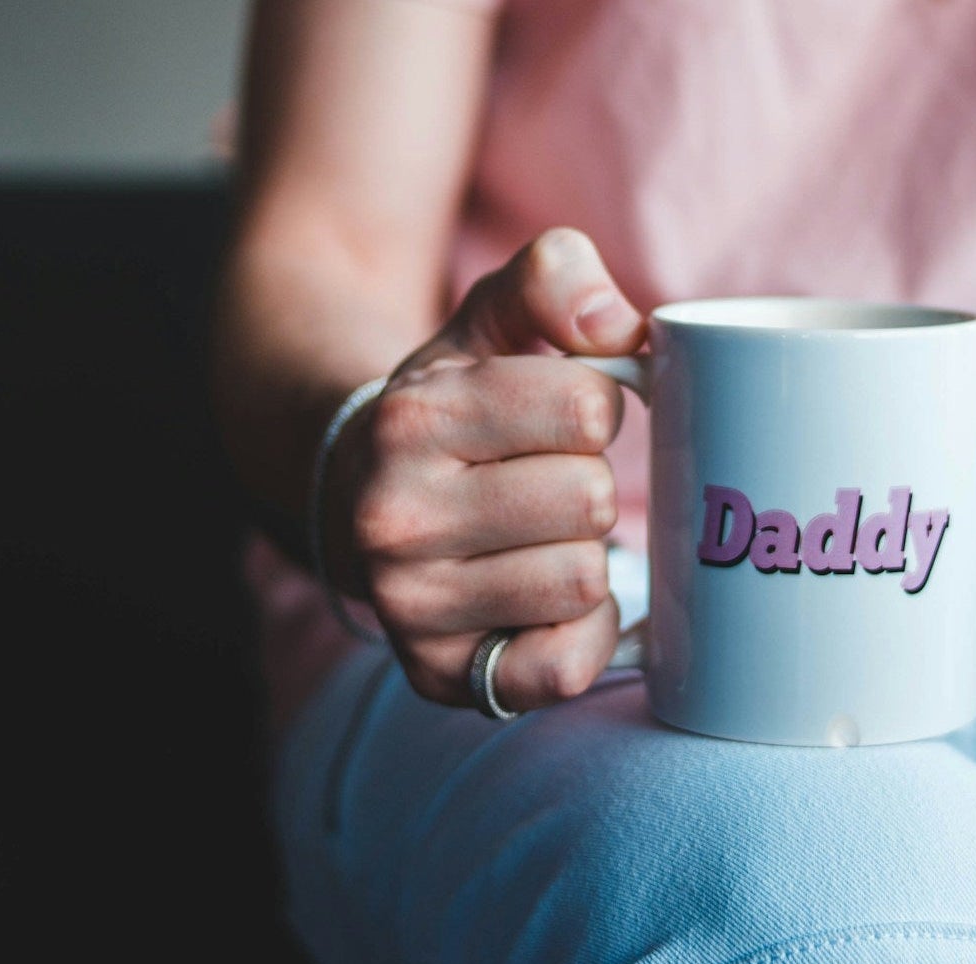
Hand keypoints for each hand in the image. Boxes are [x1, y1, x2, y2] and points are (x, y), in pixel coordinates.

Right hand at [323, 227, 645, 709]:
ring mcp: (412, 606)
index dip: (596, 405)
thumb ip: (554, 278)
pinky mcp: (442, 674)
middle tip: (546, 483)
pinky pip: (565, 665)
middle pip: (589, 498)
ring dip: (585, 555)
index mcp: (412, 420)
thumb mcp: (487, 321)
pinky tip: (548, 602)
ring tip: (539, 538)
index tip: (562, 416)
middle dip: (588, 482)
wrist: (354, 497)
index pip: (587, 407)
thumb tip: (621, 327)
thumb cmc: (450, 409)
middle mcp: (394, 519)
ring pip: (584, 579)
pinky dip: (580, 634)